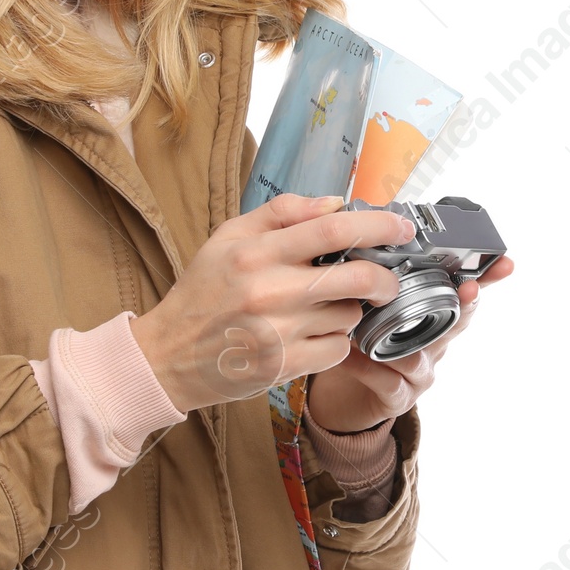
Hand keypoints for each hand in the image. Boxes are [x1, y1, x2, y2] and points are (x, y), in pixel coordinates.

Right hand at [128, 192, 418, 411]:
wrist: (169, 355)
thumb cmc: (202, 292)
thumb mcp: (227, 238)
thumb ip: (281, 214)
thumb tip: (335, 203)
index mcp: (255, 252)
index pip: (332, 229)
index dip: (378, 226)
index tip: (401, 229)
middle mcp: (269, 291)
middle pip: (358, 277)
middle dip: (385, 278)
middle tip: (386, 280)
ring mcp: (279, 332)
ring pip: (349, 316)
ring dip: (348, 311)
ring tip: (320, 310)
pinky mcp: (284, 367)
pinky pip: (337, 349)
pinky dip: (333, 342)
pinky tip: (309, 336)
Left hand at [305, 253, 516, 432]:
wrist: (348, 394)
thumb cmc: (364, 340)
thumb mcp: (376, 305)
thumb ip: (379, 274)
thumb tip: (370, 223)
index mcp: (432, 317)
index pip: (465, 293)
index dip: (485, 278)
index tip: (503, 262)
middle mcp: (433, 345)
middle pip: (456, 324)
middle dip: (464, 305)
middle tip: (467, 288)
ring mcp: (419, 373)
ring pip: (419, 357)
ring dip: (398, 342)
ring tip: (379, 326)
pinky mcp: (398, 396)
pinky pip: (386, 381)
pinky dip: (366, 366)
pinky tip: (350, 353)